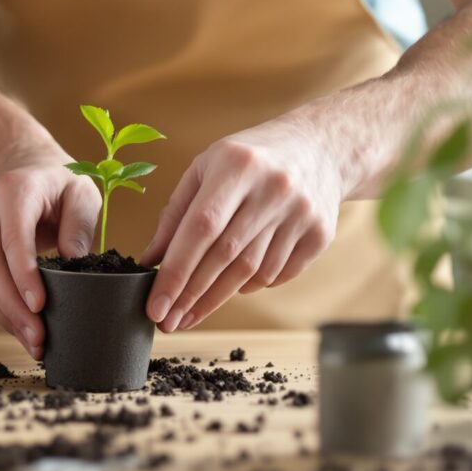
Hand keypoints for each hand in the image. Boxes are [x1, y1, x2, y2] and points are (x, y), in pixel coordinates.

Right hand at [0, 156, 100, 359]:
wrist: (21, 170)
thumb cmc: (57, 184)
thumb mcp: (81, 191)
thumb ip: (80, 223)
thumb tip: (76, 263)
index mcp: (14, 192)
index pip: (13, 239)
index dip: (23, 275)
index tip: (40, 306)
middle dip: (14, 309)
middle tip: (40, 339)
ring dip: (6, 317)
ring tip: (35, 344)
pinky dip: (0, 313)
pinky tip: (21, 331)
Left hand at [140, 114, 346, 332]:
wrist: (320, 148)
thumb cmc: (249, 159)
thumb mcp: (205, 169)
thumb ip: (176, 213)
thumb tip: (151, 261)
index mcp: (236, 165)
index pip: (200, 228)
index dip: (176, 271)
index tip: (156, 305)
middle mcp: (272, 189)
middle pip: (226, 256)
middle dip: (191, 296)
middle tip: (168, 322)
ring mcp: (300, 213)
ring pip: (252, 271)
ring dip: (217, 298)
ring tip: (191, 312)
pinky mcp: (320, 234)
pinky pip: (278, 274)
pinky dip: (251, 286)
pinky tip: (233, 288)